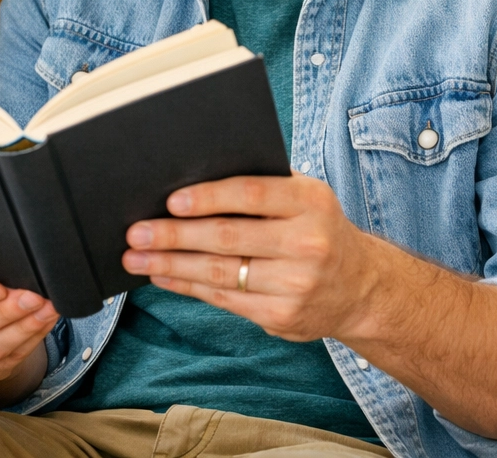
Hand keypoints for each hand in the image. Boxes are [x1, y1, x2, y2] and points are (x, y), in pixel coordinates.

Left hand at [121, 173, 377, 341]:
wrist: (361, 287)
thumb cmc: (317, 226)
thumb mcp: (305, 196)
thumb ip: (262, 185)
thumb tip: (191, 180)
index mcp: (310, 201)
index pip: (251, 195)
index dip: (208, 197)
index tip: (171, 201)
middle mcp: (306, 244)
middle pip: (228, 238)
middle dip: (174, 235)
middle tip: (136, 232)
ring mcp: (295, 285)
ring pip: (219, 273)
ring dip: (170, 265)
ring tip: (136, 258)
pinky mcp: (281, 316)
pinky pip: (224, 299)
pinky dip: (187, 286)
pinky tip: (163, 276)